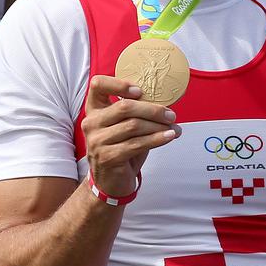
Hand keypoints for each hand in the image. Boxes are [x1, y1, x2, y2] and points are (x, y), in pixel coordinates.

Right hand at [80, 75, 179, 199]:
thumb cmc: (120, 149)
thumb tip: (165, 102)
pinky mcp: (108, 157)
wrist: (110, 181)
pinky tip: (169, 137)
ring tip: (174, 128)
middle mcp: (91, 123)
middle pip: (124, 107)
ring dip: (158, 126)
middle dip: (153, 110)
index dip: (119, 84)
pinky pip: (137, 144)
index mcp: (94, 110)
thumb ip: (134, 112)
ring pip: (134, 126)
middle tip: (170, 115)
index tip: (140, 91)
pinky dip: (157, 139)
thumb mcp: (123, 126)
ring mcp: (97, 141)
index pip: (98, 85)